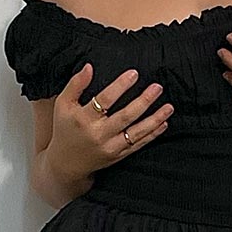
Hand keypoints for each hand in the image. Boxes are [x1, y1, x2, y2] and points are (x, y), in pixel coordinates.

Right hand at [47, 63, 171, 177]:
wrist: (66, 163)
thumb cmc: (65, 129)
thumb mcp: (63, 105)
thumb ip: (75, 85)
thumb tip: (89, 67)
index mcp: (83, 119)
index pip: (104, 100)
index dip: (120, 86)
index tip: (134, 74)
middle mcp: (98, 134)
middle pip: (125, 116)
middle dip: (143, 101)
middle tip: (157, 87)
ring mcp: (110, 147)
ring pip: (136, 133)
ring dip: (155, 119)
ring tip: (169, 107)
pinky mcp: (118, 156)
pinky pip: (138, 144)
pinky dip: (152, 134)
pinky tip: (163, 123)